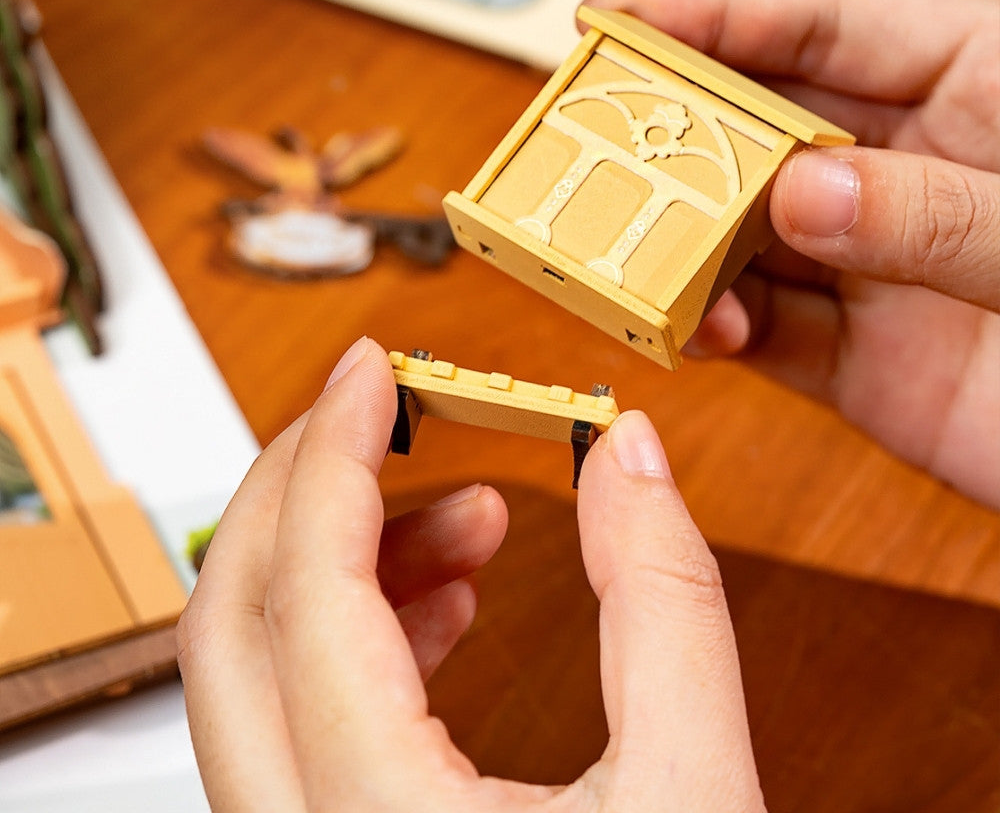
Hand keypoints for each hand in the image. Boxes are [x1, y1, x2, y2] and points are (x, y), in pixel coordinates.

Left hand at [178, 338, 762, 811]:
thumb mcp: (698, 794)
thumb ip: (669, 602)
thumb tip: (633, 455)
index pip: (308, 590)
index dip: (337, 451)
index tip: (374, 366)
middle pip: (231, 617)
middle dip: (305, 484)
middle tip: (387, 412)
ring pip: (258, 666)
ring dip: (350, 559)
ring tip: (475, 518)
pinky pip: (297, 712)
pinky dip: (361, 631)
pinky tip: (452, 600)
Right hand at [584, 0, 999, 506]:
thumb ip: (943, 209)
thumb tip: (802, 193)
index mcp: (971, 85)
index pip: (817, 20)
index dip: (708, 10)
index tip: (614, 17)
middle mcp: (905, 169)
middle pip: (757, 126)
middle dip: (670, 133)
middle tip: (592, 145)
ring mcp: (874, 266)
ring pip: (743, 236)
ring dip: (680, 243)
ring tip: (633, 252)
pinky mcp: (859, 360)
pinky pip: (764, 332)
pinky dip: (718, 329)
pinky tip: (700, 328)